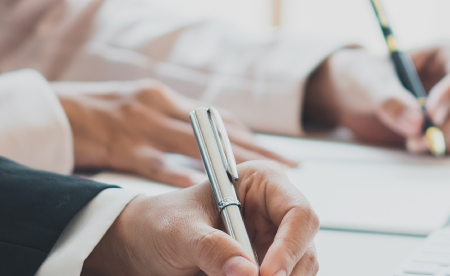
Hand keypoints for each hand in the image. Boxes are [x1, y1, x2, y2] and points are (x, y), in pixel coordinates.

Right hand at [55, 79, 295, 186]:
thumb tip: (203, 147)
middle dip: (257, 148)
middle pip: (218, 129)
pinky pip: (156, 162)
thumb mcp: (135, 114)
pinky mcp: (121, 144)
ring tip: (262, 179)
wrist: (49, 111)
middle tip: (291, 165)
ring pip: (196, 143)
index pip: (217, 119)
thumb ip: (166, 128)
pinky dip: (180, 175)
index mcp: (163, 100)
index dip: (251, 138)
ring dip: (231, 161)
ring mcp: (140, 124)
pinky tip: (203, 189)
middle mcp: (158, 106)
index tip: (283, 153)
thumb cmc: (93, 117)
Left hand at [84, 161, 318, 275]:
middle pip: (304, 249)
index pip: (298, 212)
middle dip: (283, 274)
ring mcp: (274, 244)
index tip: (267, 275)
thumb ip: (209, 247)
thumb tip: (246, 271)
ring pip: (298, 272)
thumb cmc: (160, 223)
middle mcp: (275, 213)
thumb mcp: (177, 232)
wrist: (144, 245)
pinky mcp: (266, 269)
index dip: (290, 245)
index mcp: (261, 183)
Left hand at [302, 44, 449, 153]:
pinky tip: (418, 146)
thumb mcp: (368, 80)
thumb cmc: (364, 76)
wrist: (353, 97)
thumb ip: (388, 98)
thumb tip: (415, 123)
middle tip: (414, 140)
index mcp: (447, 55)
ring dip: (447, 142)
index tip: (429, 114)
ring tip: (411, 143)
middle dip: (447, 129)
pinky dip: (445, 151)